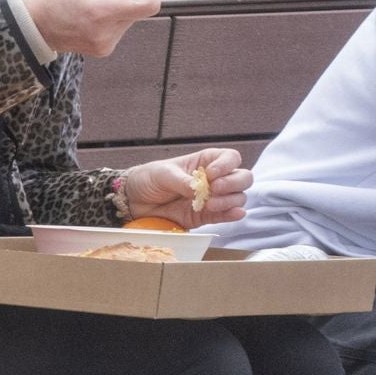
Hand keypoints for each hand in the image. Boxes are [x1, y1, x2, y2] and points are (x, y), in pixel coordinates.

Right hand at [23, 0, 159, 58]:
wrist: (32, 25)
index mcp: (101, 12)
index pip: (150, 4)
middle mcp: (106, 33)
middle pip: (140, 9)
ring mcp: (104, 45)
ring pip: (131, 18)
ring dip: (119, 6)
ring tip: (93, 4)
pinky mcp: (103, 50)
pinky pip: (120, 28)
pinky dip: (111, 18)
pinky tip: (91, 16)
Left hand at [117, 147, 250, 226]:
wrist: (133, 201)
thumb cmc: (149, 179)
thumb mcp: (163, 174)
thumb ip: (182, 181)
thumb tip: (199, 190)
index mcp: (206, 162)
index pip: (231, 158)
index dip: (226, 165)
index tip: (210, 174)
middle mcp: (215, 179)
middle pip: (242, 178)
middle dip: (233, 183)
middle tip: (213, 189)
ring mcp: (212, 198)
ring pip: (238, 197)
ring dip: (229, 200)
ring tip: (208, 204)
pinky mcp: (204, 216)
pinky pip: (225, 216)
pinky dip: (232, 215)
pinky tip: (235, 214)